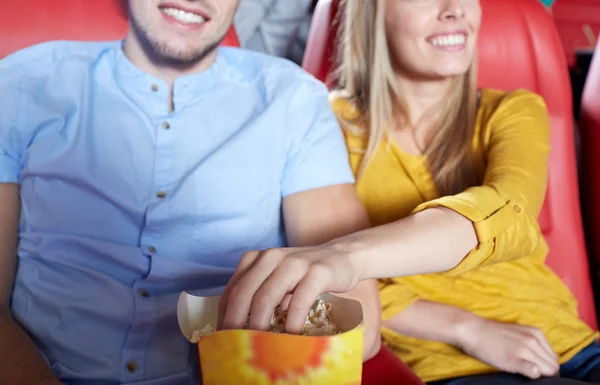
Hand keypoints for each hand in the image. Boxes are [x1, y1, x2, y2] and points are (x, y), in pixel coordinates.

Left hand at [218, 244, 362, 333]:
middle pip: (244, 294)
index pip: (232, 290)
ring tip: (260, 345)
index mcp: (256, 259)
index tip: (224, 338)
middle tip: (237, 346)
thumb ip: (259, 294)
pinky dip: (292, 322)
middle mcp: (271, 257)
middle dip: (237, 324)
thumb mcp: (277, 278)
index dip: (224, 317)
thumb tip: (239, 330)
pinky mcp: (317, 271)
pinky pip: (299, 300)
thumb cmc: (305, 275)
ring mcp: (294, 262)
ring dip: (260, 325)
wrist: (343, 256)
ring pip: (266, 296)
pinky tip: (291, 336)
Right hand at [457, 318, 558, 378]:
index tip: (538, 370)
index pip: (554, 357)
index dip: (548, 366)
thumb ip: (532, 343)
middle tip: (532, 374)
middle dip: (547, 373)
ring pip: (548, 370)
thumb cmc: (492, 333)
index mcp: (536, 333)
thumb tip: (542, 360)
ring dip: (541, 376)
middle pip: (553, 365)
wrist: (472, 330)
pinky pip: (534, 372)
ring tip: (526, 373)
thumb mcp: (518, 333)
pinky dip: (533, 375)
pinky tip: (524, 373)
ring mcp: (524, 350)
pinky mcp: (514, 360)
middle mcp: (533, 340)